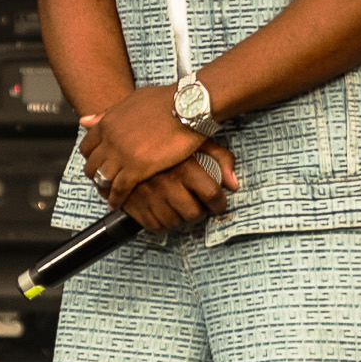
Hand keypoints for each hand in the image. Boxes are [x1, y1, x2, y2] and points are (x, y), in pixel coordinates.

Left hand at [80, 85, 232, 204]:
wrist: (187, 106)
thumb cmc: (166, 100)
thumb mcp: (132, 101)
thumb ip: (108, 114)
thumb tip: (84, 121)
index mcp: (107, 123)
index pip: (87, 147)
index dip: (91, 158)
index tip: (98, 164)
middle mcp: (110, 139)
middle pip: (91, 165)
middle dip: (95, 175)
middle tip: (103, 183)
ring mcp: (122, 154)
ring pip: (102, 178)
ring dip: (104, 189)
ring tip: (109, 197)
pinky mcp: (137, 168)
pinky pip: (119, 189)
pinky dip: (116, 199)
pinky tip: (117, 205)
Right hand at [117, 144, 237, 231]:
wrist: (126, 135)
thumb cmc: (167, 139)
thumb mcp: (197, 140)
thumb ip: (220, 158)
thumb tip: (234, 184)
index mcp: (184, 166)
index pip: (212, 194)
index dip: (219, 203)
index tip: (218, 203)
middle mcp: (166, 182)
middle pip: (193, 213)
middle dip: (200, 212)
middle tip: (198, 205)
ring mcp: (148, 194)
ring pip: (174, 222)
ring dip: (181, 219)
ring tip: (181, 208)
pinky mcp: (132, 203)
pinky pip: (153, 226)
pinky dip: (162, 224)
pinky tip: (165, 211)